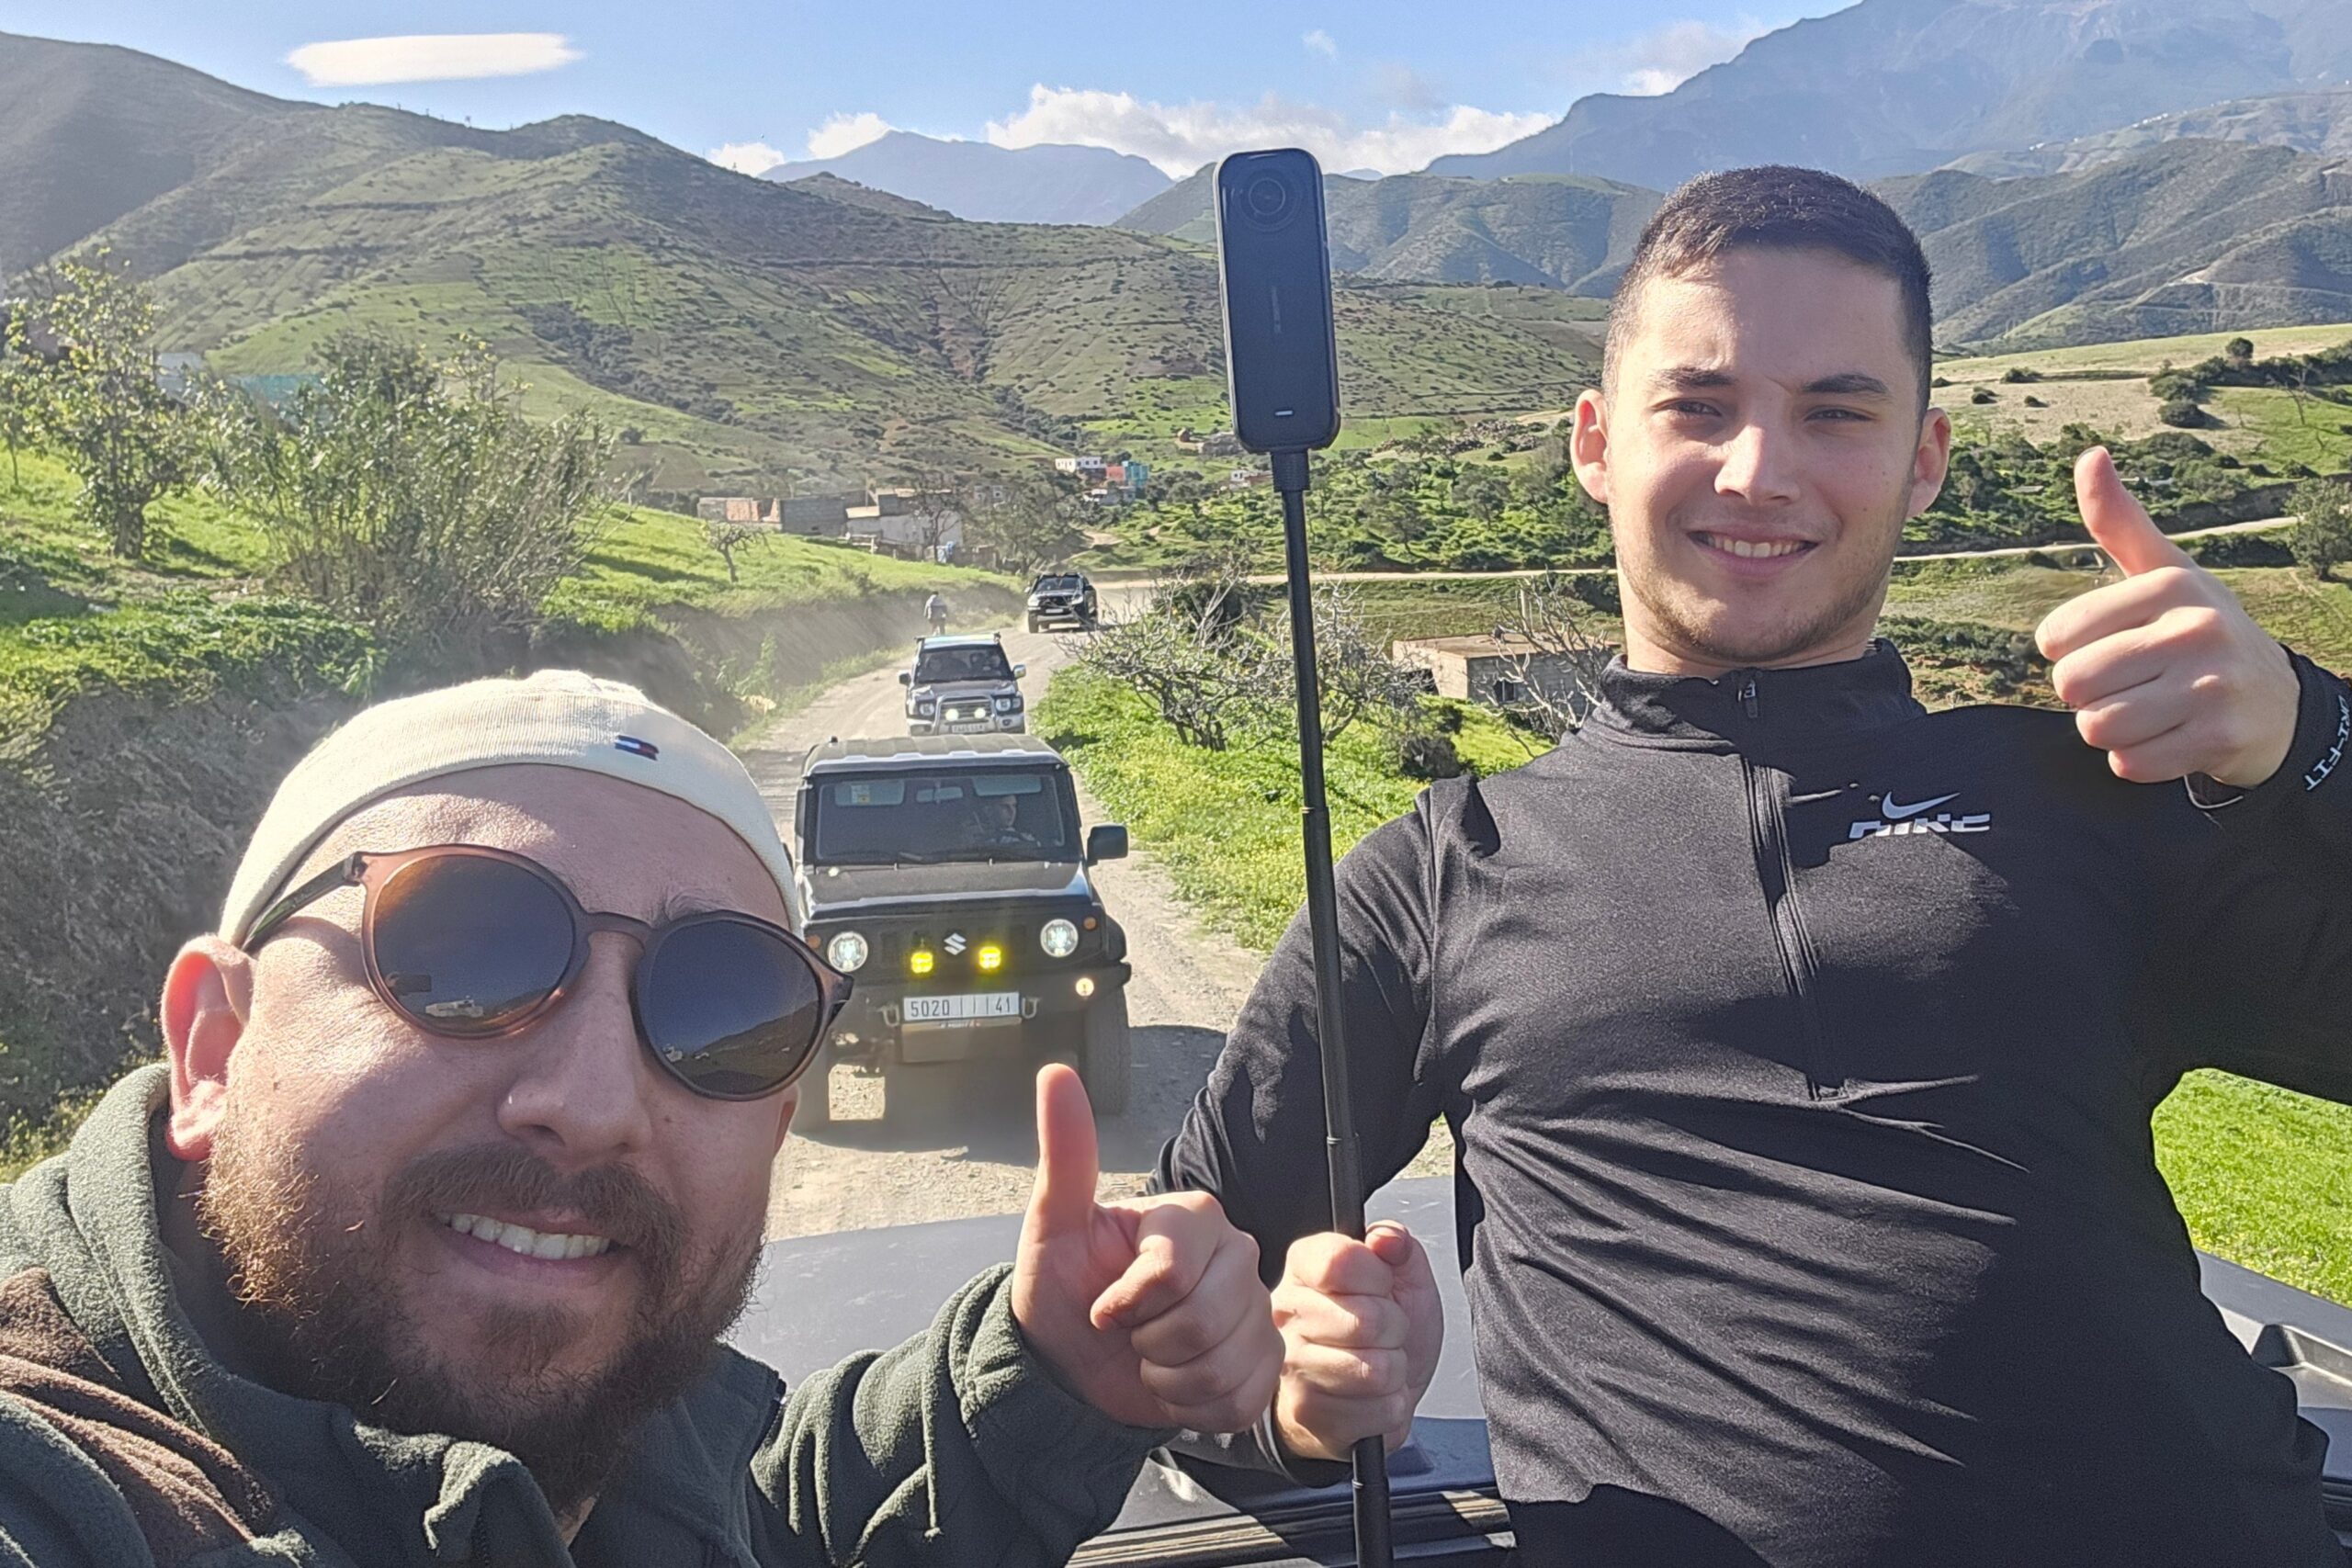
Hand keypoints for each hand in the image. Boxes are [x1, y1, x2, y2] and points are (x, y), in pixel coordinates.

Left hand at [1012, 1065, 1279, 1432]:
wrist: (1073, 1366)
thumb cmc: (1064, 1292)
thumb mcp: (1053, 1227)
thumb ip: (1066, 1152)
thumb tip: (1057, 1076)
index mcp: (1194, 1217)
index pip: (1172, 1274)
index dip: (1126, 1304)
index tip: (1103, 1304)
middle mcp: (1237, 1254)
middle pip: (1204, 1320)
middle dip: (1148, 1342)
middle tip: (1128, 1332)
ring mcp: (1256, 1309)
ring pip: (1223, 1363)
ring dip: (1167, 1377)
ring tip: (1148, 1357)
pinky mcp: (1265, 1362)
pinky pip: (1239, 1398)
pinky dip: (1192, 1404)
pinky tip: (1173, 1381)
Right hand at [1270, 1222, 1443, 1462]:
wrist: (1369, 1394)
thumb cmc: (1382, 1332)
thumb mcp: (1403, 1278)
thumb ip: (1398, 1246)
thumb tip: (1386, 1237)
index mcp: (1304, 1266)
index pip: (1341, 1260)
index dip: (1379, 1277)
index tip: (1380, 1286)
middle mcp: (1286, 1311)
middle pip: (1366, 1319)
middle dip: (1394, 1329)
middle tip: (1382, 1332)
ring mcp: (1291, 1363)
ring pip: (1375, 1368)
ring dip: (1394, 1369)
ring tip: (1375, 1361)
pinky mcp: (1306, 1409)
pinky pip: (1378, 1407)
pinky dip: (1390, 1404)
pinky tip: (1370, 1394)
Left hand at [2034, 447, 2299, 787]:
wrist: (2278, 704)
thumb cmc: (2200, 631)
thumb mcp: (2164, 571)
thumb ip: (2118, 521)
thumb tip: (2090, 455)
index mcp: (2171, 585)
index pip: (2057, 636)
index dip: (2068, 654)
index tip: (2107, 648)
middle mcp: (2196, 630)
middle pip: (2073, 685)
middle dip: (2087, 696)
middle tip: (2129, 685)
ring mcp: (2212, 686)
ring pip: (2097, 727)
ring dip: (2110, 729)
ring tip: (2149, 710)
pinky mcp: (2219, 738)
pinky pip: (2129, 764)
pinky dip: (2136, 760)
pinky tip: (2167, 738)